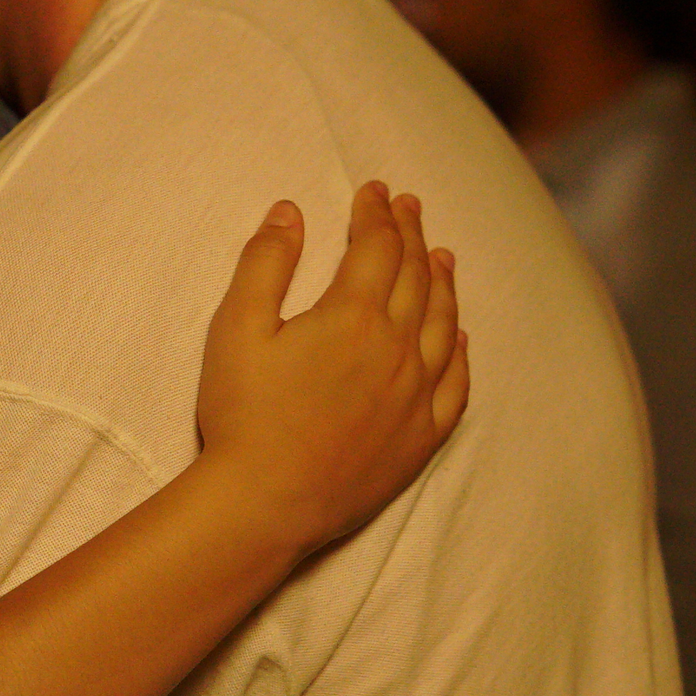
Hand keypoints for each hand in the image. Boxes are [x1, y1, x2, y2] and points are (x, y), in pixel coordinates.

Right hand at [196, 181, 467, 557]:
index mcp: (354, 316)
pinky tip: (457, 337)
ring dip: (442, 282)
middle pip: (416, 276)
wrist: (265, 503)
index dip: (377, 213)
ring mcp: (416, 396)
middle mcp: (398, 349)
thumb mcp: (237, 329)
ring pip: (443, 323)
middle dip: (411, 235)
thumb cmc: (244, 415)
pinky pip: (456, 386)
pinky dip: (459, 352)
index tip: (374, 192)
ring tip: (441, 256)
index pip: (377, 247)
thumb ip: (265, 264)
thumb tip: (290, 213)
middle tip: (409, 207)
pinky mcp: (420, 438)